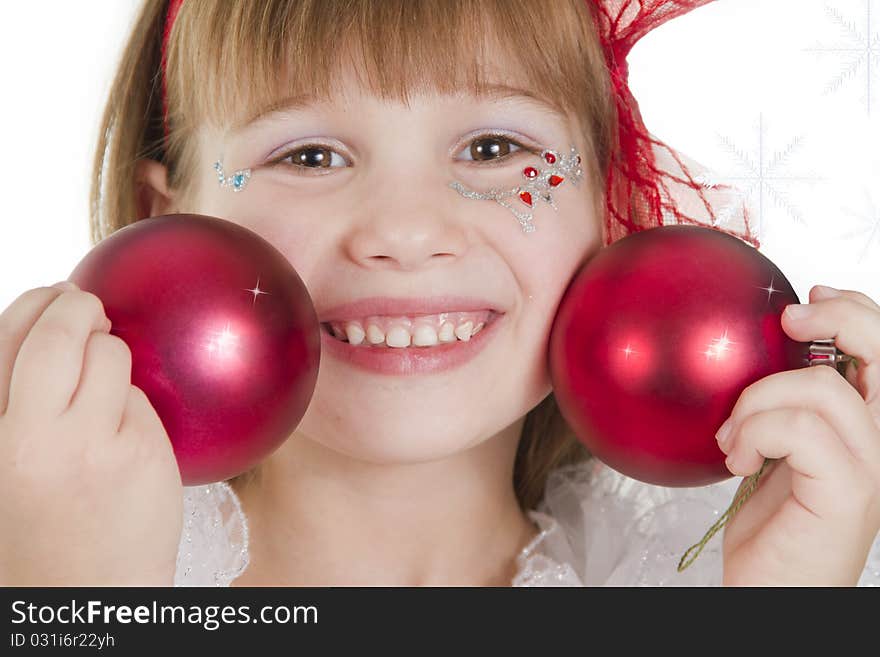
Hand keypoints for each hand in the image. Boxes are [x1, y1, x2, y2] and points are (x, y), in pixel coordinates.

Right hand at [0, 282, 182, 584]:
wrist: (84, 597)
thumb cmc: (43, 530)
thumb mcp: (7, 464)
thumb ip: (19, 407)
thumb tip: (56, 336)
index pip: (3, 342)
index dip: (34, 306)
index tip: (56, 294)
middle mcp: (29, 437)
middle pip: (59, 336)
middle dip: (78, 306)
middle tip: (91, 304)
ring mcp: (90, 444)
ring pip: (111, 357)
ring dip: (113, 356)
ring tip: (107, 385)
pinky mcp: (141, 452)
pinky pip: (143, 400)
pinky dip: (136, 405)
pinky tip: (128, 435)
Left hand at [717, 284, 879, 585]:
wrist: (771, 588)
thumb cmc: (771, 525)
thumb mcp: (771, 451)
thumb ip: (778, 408)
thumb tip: (746, 357)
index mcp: (867, 427)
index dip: (855, 312)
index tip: (805, 302)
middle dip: (841, 319)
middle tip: (790, 320)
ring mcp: (873, 465)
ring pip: (823, 387)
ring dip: (756, 403)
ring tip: (732, 439)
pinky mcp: (851, 489)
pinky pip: (797, 428)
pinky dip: (754, 433)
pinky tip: (737, 460)